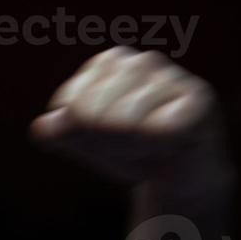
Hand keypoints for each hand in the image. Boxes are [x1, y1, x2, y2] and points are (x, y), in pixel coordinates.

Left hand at [30, 47, 233, 213]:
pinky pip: (158, 131)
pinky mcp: (198, 99)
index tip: (111, 140)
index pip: (71, 104)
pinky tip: (173, 146)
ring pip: (124, 124)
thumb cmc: (133, 153)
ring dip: (134, 150)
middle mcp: (140, 62)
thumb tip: (43, 128)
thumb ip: (61, 134)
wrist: (184, 177)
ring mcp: (171, 76)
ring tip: (154, 148)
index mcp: (109, 62)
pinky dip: (159, 149)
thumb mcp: (88, 145)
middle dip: (108, 145)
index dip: (85, 137)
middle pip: (92, 114)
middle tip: (135, 148)